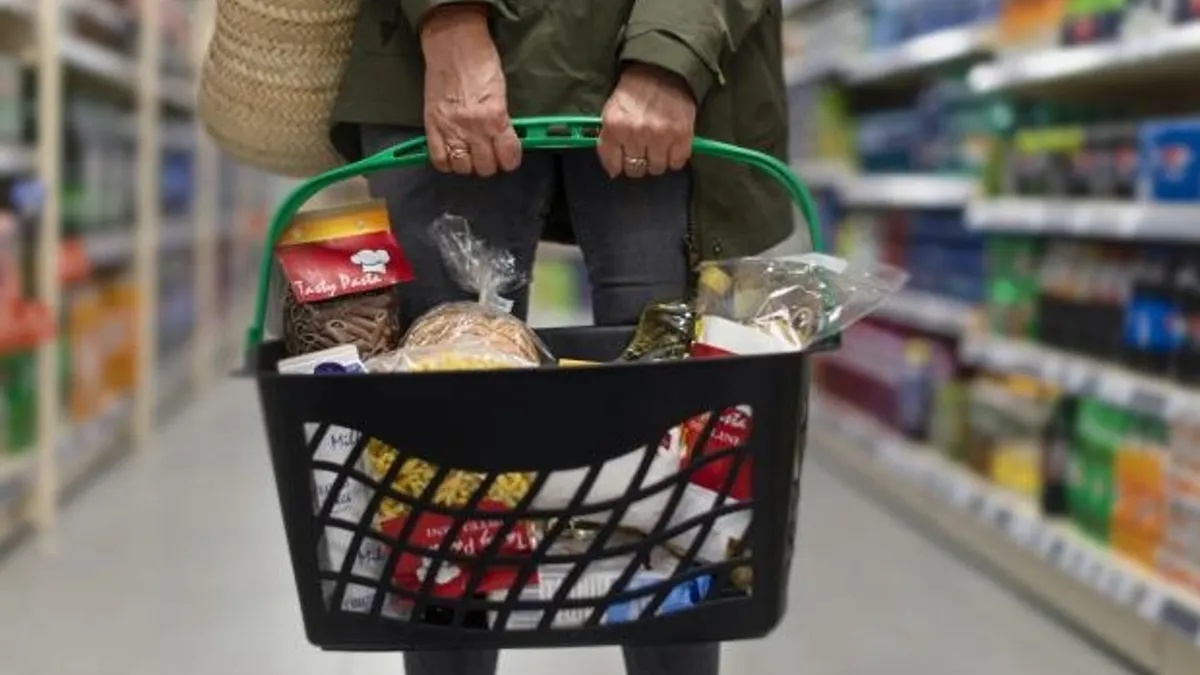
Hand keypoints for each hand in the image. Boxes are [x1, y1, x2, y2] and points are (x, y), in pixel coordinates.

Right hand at [420, 5, 520, 176]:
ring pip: (463, 168)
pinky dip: (447, 163)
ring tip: (470, 154)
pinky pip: (439, 160)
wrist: (453, 44)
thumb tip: (505, 142)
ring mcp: (450, 129)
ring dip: (468, 165)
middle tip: (488, 154)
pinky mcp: (432, 126)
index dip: (510, 160)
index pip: (508, 157)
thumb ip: (503, 121)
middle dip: (490, 163)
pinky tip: (452, 154)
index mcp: (495, 117)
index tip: (508, 157)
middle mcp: (474, 128)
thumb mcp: (501, 93)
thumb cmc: (481, 62)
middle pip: (485, 167)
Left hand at [597, 64, 696, 178]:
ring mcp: (660, 135)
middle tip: (644, 148)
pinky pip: (677, 162)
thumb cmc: (635, 91)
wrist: (663, 69)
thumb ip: (609, 140)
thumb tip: (614, 170)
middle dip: (639, 161)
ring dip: (657, 160)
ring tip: (659, 145)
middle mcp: (636, 133)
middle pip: (636, 169)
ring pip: (657, 168)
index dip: (619, 164)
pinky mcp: (682, 135)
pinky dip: (675, 158)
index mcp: (615, 126)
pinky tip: (672, 145)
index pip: (614, 164)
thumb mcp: (612, 111)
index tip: (624, 159)